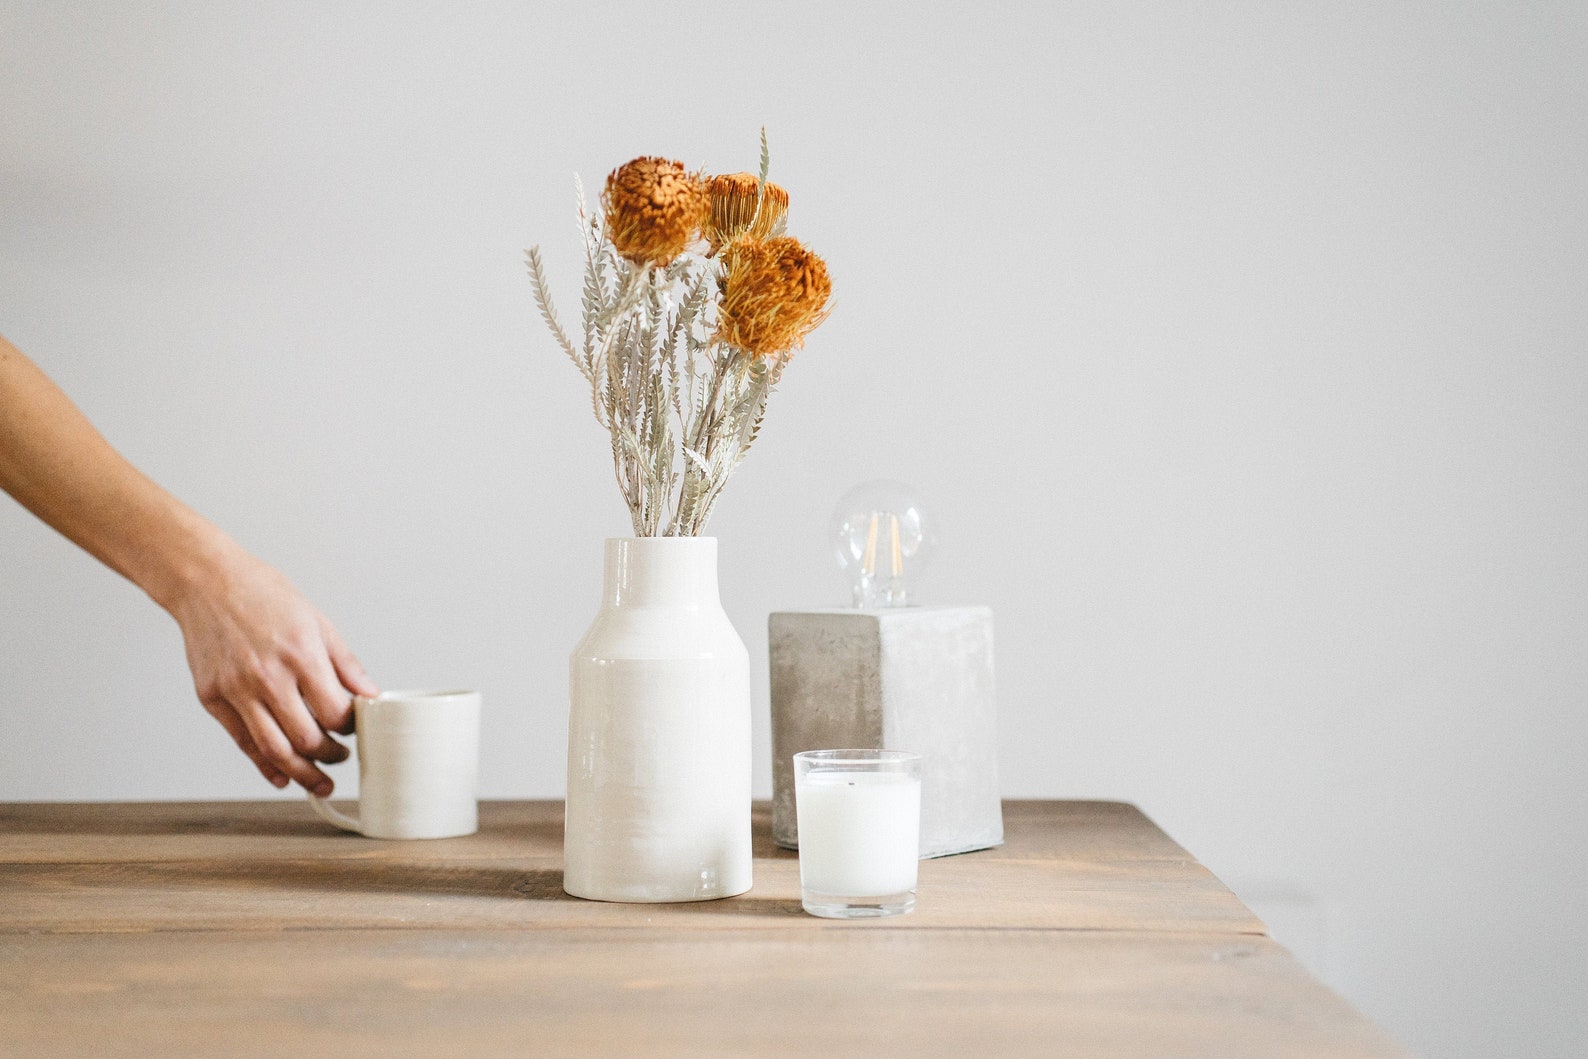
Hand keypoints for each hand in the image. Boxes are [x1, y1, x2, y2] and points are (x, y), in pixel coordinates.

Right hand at [165, 547, 378, 795]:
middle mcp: (268, 677)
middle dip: (329, 755)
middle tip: (340, 756)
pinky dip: (264, 765)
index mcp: (301, 655)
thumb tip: (370, 695)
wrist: (207, 583)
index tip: (354, 727)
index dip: (350, 728)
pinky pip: (243, 742)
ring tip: (319, 781)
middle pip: (306, 739)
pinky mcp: (213, 699)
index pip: (335, 712)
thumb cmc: (263, 596)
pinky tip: (282, 775)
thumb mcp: (317, 621)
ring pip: (274, 750)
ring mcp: (237, 690)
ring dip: (301, 773)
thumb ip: (345, 664)